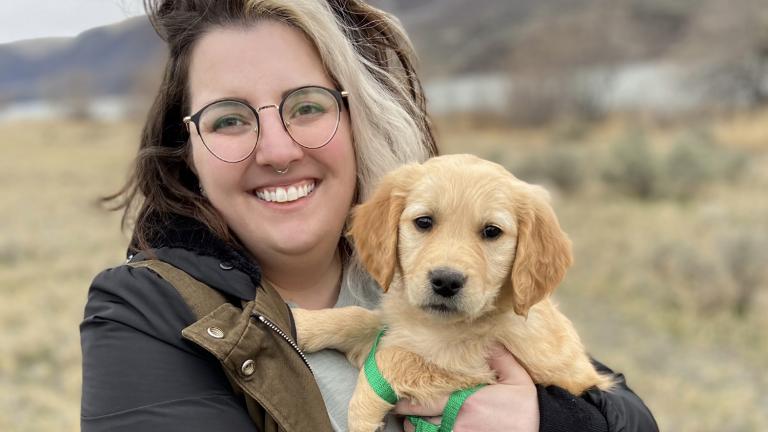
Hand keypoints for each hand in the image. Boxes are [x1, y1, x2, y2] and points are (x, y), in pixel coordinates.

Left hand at [394, 344, 538, 431]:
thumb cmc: (528, 410)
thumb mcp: (517, 380)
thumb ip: (500, 359)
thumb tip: (488, 341)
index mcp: (467, 404)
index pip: (426, 402)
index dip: (408, 401)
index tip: (400, 396)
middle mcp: (458, 424)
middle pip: (420, 422)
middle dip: (408, 415)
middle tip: (402, 408)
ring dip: (416, 429)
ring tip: (412, 422)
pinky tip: (427, 431)